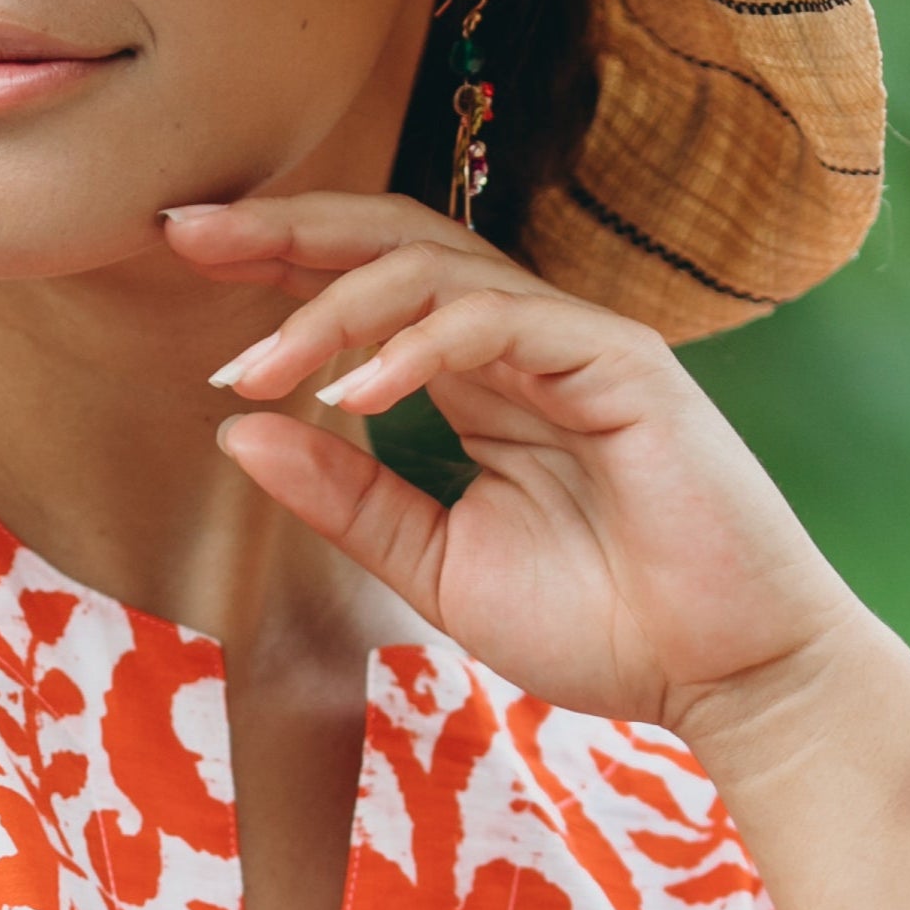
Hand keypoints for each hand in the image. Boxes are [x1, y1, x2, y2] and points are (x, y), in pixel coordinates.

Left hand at [164, 191, 850, 729]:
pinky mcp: (621, 365)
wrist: (729, 678)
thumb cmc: (605, 626)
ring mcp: (576, 343)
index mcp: (482, 377)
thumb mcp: (439, 565)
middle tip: (184, 231)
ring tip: (253, 367)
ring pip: (434, 270)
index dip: (277, 260)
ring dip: (328, 309)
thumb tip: (237, 433)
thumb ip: (348, 500)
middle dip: (283, 230)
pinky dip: (417, 345)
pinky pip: (500, 322)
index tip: (180, 252)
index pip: (368, 283)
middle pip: (392, 240)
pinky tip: (352, 390)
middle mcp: (524, 341)